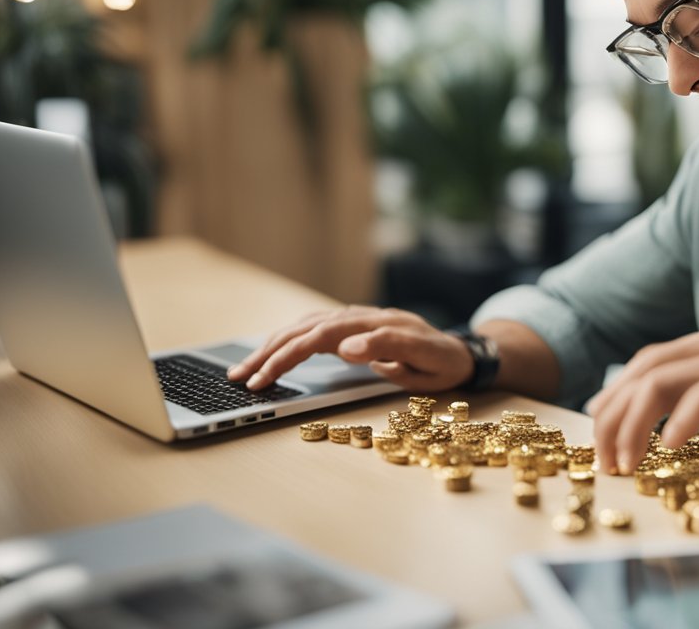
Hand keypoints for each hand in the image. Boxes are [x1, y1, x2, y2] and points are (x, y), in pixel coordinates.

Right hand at [226, 306, 473, 391]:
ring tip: (245, 369)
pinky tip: (272, 351)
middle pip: (303, 330)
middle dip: (267, 353)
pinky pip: (312, 329)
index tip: (265, 378)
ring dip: (271, 346)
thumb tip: (345, 347)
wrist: (459, 351)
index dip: (288, 357)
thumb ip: (388, 348)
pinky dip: (287, 340)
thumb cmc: (443, 360)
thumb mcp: (425, 357)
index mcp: (373, 325)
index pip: (318, 337)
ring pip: (302, 328)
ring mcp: (354, 321)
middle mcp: (359, 318)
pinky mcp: (351, 328)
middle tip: (239, 378)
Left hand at [586, 321, 698, 496]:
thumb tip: (637, 417)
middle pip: (648, 368)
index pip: (649, 361)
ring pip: (666, 380)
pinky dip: (679, 421)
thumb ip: (696, 396)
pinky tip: (668, 448)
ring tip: (626, 461)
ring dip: (634, 425)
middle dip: (614, 415)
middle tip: (603, 457)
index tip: (598, 435)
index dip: (615, 397)